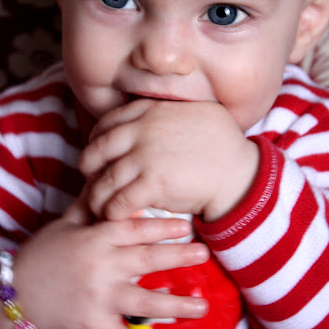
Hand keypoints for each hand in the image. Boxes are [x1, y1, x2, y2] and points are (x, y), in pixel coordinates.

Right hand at [0, 195, 208, 328]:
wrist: (16, 293)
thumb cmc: (43, 255)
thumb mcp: (65, 224)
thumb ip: (89, 206)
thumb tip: (104, 180)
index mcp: (96, 238)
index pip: (136, 228)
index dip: (163, 227)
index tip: (186, 226)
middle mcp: (102, 265)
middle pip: (147, 259)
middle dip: (179, 256)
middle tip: (204, 255)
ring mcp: (98, 296)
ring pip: (144, 300)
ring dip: (176, 304)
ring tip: (202, 306)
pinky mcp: (92, 324)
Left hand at [79, 99, 259, 221]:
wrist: (239, 172)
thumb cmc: (224, 143)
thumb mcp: (196, 110)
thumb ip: (169, 111)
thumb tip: (156, 112)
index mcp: (150, 111)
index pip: (106, 123)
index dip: (96, 142)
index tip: (99, 156)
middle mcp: (142, 130)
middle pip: (95, 151)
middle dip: (88, 170)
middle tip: (93, 183)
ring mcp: (145, 156)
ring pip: (103, 180)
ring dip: (96, 198)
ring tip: (99, 208)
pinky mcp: (152, 184)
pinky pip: (118, 201)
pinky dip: (112, 212)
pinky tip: (115, 217)